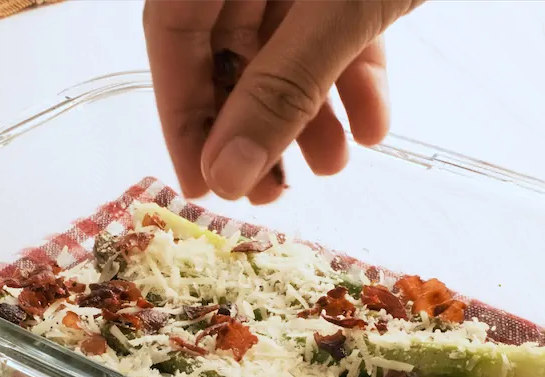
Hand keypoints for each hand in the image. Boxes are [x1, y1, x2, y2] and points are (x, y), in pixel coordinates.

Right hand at [143, 0, 421, 203]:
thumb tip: (227, 175)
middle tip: (268, 191)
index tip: (204, 183)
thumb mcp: (337, 8)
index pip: (172, 32)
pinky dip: (352, 74)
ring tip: (333, 165)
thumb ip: (281, 87)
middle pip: (226, 43)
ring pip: (284, 41)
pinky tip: (372, 124)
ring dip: (307, 108)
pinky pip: (336, 24)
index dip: (183, 112)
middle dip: (253, 122)